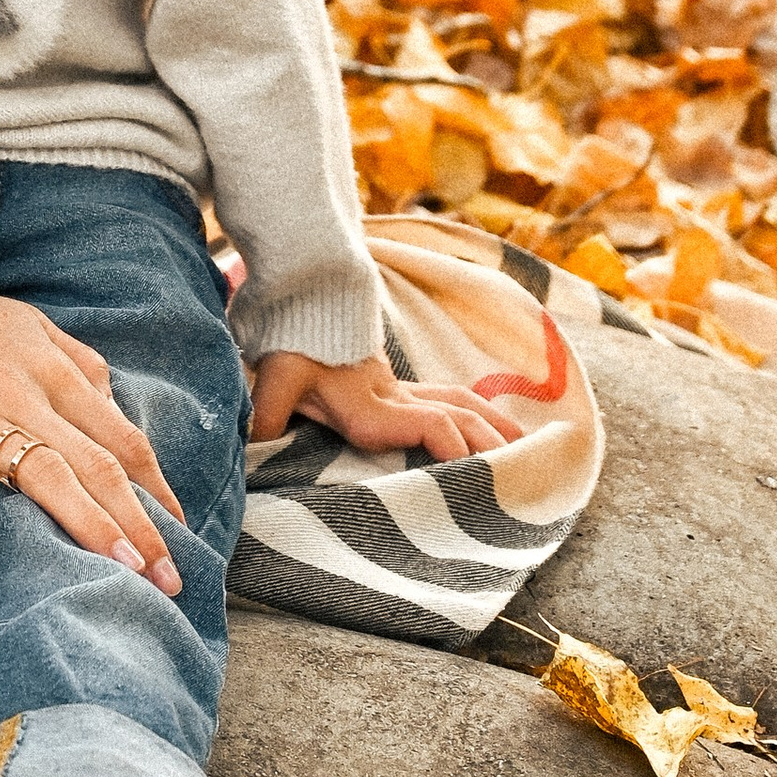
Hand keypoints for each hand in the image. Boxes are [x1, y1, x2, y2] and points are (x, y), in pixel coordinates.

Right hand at [0, 275, 183, 585]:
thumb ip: (74, 361)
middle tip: (170, 578)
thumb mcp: (22, 323)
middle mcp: (20, 393)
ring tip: (120, 572)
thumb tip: (112, 405)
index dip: (156, 488)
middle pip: (96, 464)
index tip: (181, 533)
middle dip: (140, 523)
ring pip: (43, 475)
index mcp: (49, 367)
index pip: (119, 436)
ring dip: (87, 526)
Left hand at [249, 350, 521, 464]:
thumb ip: (266, 411)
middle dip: (492, 445)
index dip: (454, 447)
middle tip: (525, 475)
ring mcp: (401, 392)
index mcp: (374, 405)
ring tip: (527, 450)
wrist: (301, 300)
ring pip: (463, 405)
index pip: (431, 426)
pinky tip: (496, 430)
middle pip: (460, 417)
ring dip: (495, 425)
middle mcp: (396, 399)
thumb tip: (249, 446)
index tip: (473, 475)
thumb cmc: (290, 343)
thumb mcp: (274, 377)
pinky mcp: (398, 388)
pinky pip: (450, 399)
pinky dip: (480, 414)